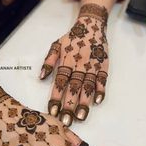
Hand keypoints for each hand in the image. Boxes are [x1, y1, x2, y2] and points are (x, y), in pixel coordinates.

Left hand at [40, 3, 108, 125]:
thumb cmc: (72, 38)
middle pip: (73, 87)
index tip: (53, 111)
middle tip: (66, 121)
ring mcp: (93, 65)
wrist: (92, 24)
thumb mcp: (56, 45)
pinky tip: (98, 101)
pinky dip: (101, 90)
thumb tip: (41, 77)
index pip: (60, 82)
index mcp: (66, 60)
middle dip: (69, 105)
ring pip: (88, 86)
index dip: (56, 97)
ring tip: (81, 117)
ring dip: (85, 102)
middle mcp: (79, 64)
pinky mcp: (104, 65)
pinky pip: (103, 79)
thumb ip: (48, 61)